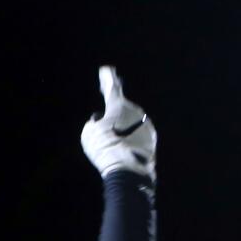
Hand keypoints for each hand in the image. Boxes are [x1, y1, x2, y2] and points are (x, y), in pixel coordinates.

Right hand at [79, 65, 155, 180]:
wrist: (128, 170)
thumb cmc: (105, 148)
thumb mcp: (89, 134)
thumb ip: (94, 124)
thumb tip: (100, 123)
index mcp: (119, 105)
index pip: (112, 87)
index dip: (107, 78)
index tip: (106, 70)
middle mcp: (135, 111)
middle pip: (121, 109)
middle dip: (113, 115)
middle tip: (104, 127)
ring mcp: (146, 125)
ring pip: (130, 123)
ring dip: (122, 130)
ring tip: (111, 145)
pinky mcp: (151, 140)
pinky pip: (136, 135)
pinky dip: (129, 140)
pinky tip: (122, 151)